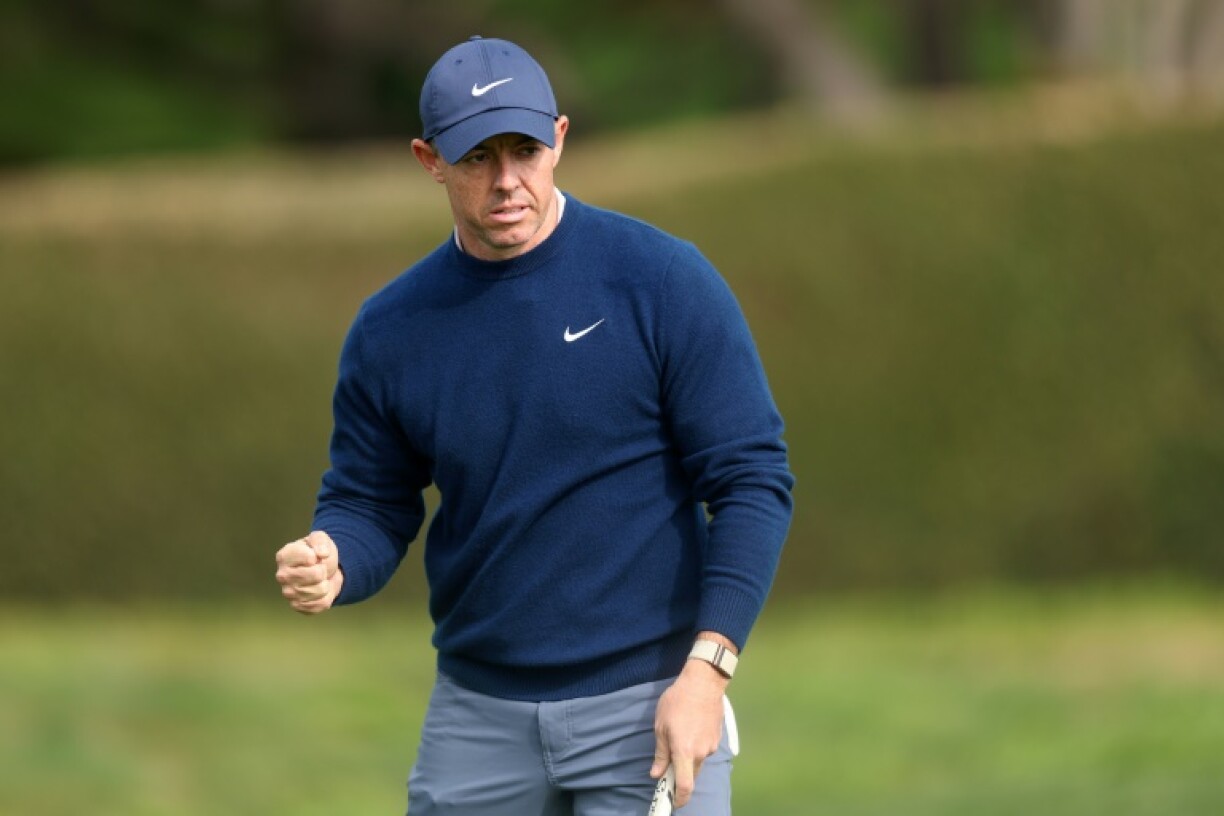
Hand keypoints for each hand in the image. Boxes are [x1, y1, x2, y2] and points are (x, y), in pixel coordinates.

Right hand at [274, 531, 343, 613]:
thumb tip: (322, 554)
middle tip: (319, 568)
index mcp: (284, 556)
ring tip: (319, 579)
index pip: (310, 558)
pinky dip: (326, 596)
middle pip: (316, 575)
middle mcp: (282, 576)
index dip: (319, 556)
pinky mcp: (297, 606)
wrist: (322, 570)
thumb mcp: (320, 539)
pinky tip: (319, 591)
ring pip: (321, 590)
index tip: (315, 556)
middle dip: (324, 570)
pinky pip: (321, 603)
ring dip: (326, 584)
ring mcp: (288, 593)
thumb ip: (320, 541)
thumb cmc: (317, 552)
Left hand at [650, 645, 730, 808]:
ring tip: (679, 736)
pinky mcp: (717, 738)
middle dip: (680, 775)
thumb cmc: (677, 702)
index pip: (685, 785)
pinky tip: (690, 730)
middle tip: (668, 763)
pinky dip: (696, 748)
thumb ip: (660, 753)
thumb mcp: (661, 726)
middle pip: (691, 775)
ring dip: (688, 758)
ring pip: (698, 761)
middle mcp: (701, 753)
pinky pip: (705, 750)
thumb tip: (656, 773)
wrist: (703, 682)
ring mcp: (712, 746)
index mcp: (685, 752)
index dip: (680, 798)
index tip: (673, 802)